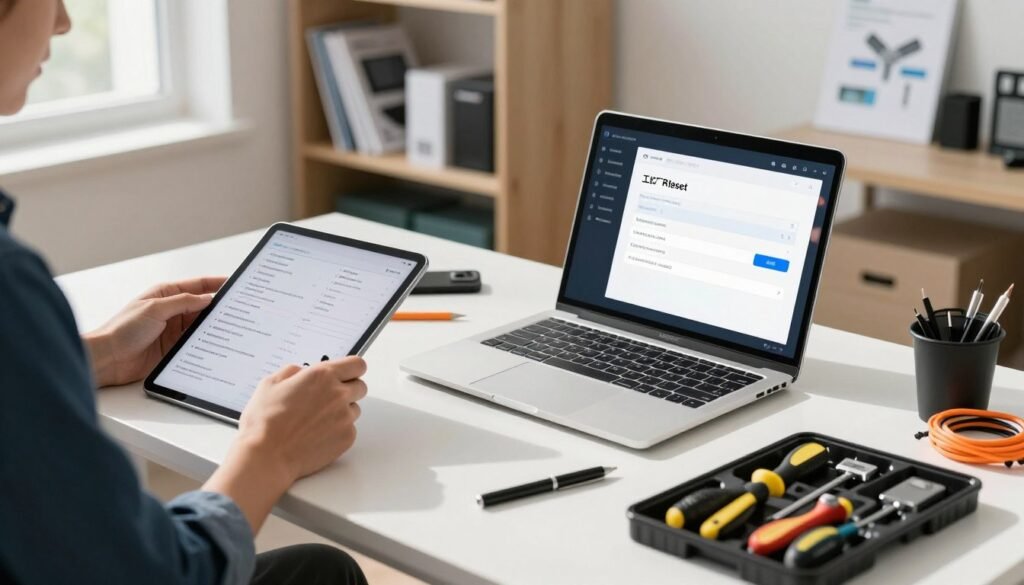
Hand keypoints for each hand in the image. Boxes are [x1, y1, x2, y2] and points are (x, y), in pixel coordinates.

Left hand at [83, 277, 225, 386]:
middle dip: (218, 306)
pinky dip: (205, 341)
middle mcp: (171, 310)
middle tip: (238, 307)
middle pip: (201, 305)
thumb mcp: (155, 308)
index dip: (215, 283)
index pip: (197, 285)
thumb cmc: (123, 329)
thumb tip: (207, 298)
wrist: (108, 358)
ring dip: (212, 324)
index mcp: (165, 294)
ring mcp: (173, 329)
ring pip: (200, 324)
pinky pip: (195, 341)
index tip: (233, 283)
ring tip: (232, 324)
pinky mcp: (174, 347)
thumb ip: (183, 302)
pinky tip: (217, 341)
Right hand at [204, 357, 366, 532]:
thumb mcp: (270, 384)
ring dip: (342, 411)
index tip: (346, 374)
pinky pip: (350, 428)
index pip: (357, 365)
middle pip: (360, 386)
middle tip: (327, 398)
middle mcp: (338, 394)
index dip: (351, 369)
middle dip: (347, 389)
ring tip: (317, 420)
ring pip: (355, 408)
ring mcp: (345, 417)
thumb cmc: (265, 422)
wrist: (267, 456)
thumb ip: (292, 371)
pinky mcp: (347, 438)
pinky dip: (338, 430)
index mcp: (322, 376)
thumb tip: (302, 371)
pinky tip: (317, 434)